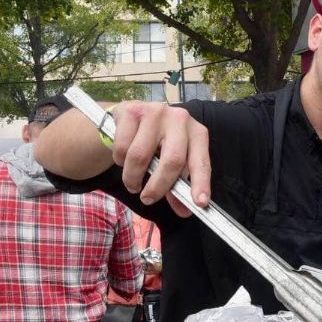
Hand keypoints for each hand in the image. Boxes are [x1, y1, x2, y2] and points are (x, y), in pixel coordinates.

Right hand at [111, 101, 211, 216]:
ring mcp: (156, 112)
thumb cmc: (156, 143)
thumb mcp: (170, 161)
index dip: (200, 183)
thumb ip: (177, 185)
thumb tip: (183, 211)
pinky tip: (123, 159)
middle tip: (148, 199)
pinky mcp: (132, 110)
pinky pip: (122, 147)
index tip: (199, 203)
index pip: (201, 161)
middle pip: (172, 160)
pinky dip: (120, 161)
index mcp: (197, 133)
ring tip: (133, 183)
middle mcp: (180, 120)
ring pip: (141, 156)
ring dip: (133, 177)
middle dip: (158, 186)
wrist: (131, 117)